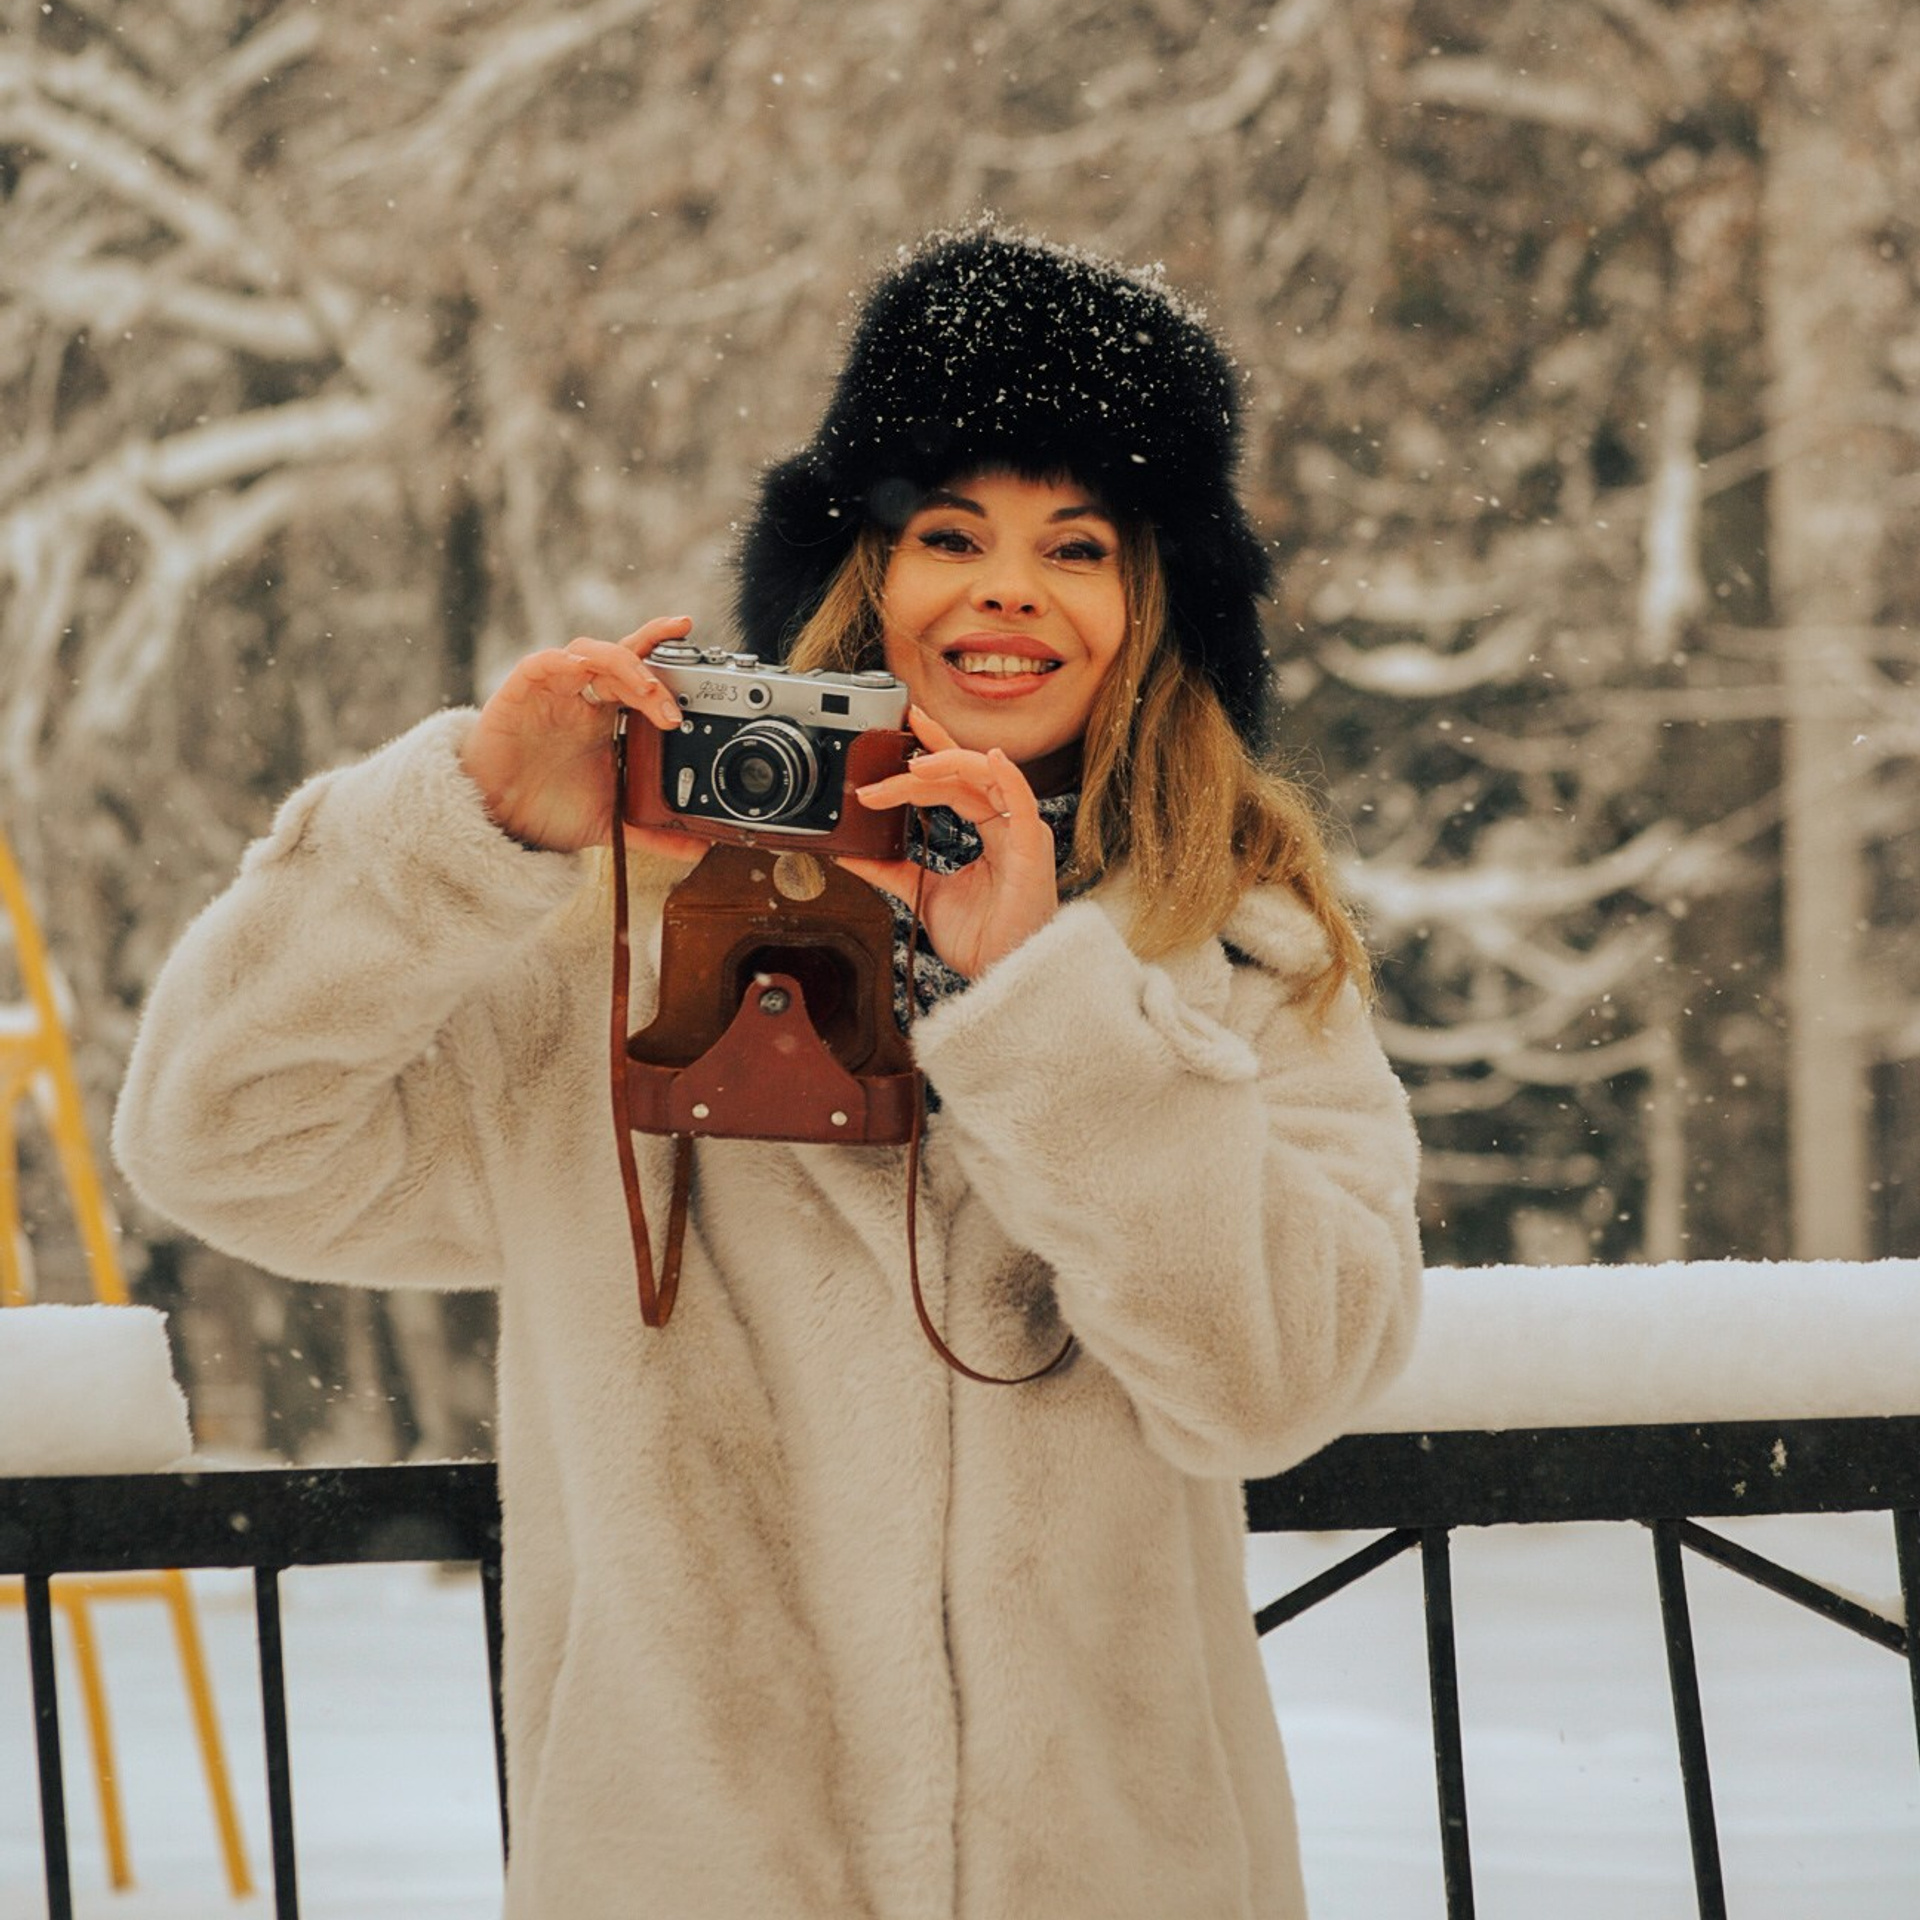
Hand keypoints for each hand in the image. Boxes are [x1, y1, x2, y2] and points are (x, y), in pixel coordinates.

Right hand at [460, 615, 704, 861]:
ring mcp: (551, 693)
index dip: (662, 647)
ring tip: (645, 691)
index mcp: (606, 717)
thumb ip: (655, 833)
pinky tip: (581, 667)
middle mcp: (582, 697)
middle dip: (650, 675)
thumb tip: (700, 848)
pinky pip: (540, 666)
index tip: (689, 633)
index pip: (639, 670)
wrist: (499, 822)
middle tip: (671, 710)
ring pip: (587, 653)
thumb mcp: (612, 823)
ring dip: (620, 665)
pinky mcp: (518, 695)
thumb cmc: (548, 809)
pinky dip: (561, 662)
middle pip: (621, 660)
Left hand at [838, 707, 1059, 978]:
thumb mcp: (923, 894)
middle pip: (966, 773)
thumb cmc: (981, 939)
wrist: (1003, 977)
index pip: (957, 779)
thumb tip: (852, 852)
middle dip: (925, 759)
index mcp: (990, 829)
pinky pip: (1022, 803)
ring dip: (948, 764)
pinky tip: (988, 757)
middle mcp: (1009, 824)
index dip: (931, 752)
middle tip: (884, 756)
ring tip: (911, 766)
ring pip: (987, 777)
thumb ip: (891, 868)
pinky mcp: (1032, 847)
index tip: (902, 728)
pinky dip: (1006, 776)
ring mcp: (1023, 833)